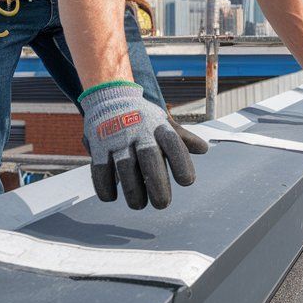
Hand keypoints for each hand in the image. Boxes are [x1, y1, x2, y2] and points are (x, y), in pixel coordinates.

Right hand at [78, 82, 205, 208]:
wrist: (110, 97)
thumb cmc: (142, 118)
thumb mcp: (163, 123)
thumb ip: (182, 138)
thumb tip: (204, 149)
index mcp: (158, 126)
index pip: (173, 143)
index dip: (181, 162)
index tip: (187, 182)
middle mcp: (139, 131)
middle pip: (150, 158)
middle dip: (157, 184)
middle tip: (163, 204)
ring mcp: (117, 138)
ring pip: (125, 166)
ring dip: (132, 190)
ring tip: (139, 205)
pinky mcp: (98, 145)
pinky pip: (100, 169)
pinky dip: (105, 186)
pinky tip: (112, 197)